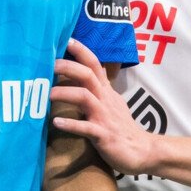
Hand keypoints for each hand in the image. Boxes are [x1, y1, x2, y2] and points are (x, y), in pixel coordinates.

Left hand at [49, 39, 154, 174]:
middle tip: (50, 65)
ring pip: (85, 97)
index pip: (95, 65)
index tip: (67, 40)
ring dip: (65, 93)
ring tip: (47, 94)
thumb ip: (96, 89)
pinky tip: (56, 122)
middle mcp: (105, 100)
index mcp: (106, 91)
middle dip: (69, 67)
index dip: (82, 51)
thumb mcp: (110, 102)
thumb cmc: (121, 127)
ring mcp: (105, 117)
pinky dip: (71, 124)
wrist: (142, 151)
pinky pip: (86, 128)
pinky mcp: (104, 135)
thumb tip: (77, 76)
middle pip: (88, 75)